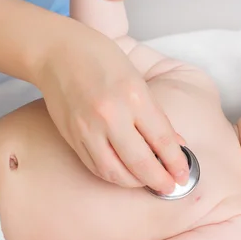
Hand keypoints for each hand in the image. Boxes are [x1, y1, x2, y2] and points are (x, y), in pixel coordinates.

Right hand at [37, 29, 188, 194]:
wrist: (57, 51)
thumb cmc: (100, 57)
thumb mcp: (137, 79)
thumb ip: (155, 114)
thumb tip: (176, 143)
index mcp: (133, 96)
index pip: (162, 140)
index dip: (176, 162)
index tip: (183, 174)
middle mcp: (111, 115)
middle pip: (140, 163)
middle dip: (160, 180)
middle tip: (170, 187)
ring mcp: (88, 128)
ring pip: (115, 172)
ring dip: (135, 183)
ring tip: (147, 181)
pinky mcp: (72, 137)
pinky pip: (95, 166)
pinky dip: (112, 175)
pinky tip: (123, 174)